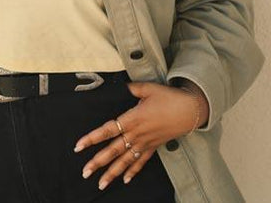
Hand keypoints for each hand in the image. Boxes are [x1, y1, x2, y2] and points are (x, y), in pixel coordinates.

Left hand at [74, 81, 206, 189]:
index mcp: (133, 118)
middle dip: (98, 162)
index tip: (79, 146)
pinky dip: (133, 171)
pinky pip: (142, 161)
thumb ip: (132, 88)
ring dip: (112, 173)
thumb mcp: (149, 88)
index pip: (108, 130)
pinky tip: (125, 180)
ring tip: (100, 183)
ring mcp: (146, 142)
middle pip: (114, 150)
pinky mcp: (154, 147)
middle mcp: (137, 134)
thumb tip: (120, 87)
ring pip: (126, 160)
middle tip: (84, 172)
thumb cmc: (170, 98)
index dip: (92, 138)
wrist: (191, 110)